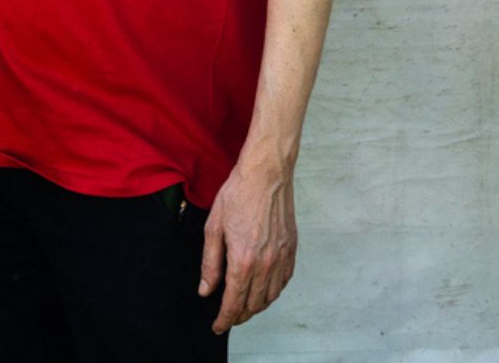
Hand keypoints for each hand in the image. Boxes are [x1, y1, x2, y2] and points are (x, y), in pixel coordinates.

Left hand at [198, 152, 297, 333]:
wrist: (267, 173)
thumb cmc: (238, 194)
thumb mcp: (213, 228)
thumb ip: (210, 264)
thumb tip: (206, 290)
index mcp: (243, 260)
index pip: (234, 303)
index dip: (224, 319)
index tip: (218, 326)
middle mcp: (265, 263)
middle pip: (253, 304)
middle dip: (239, 315)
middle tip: (228, 317)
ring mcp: (281, 256)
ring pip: (271, 296)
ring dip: (257, 306)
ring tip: (245, 306)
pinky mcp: (292, 248)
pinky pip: (284, 280)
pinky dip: (274, 291)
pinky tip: (264, 289)